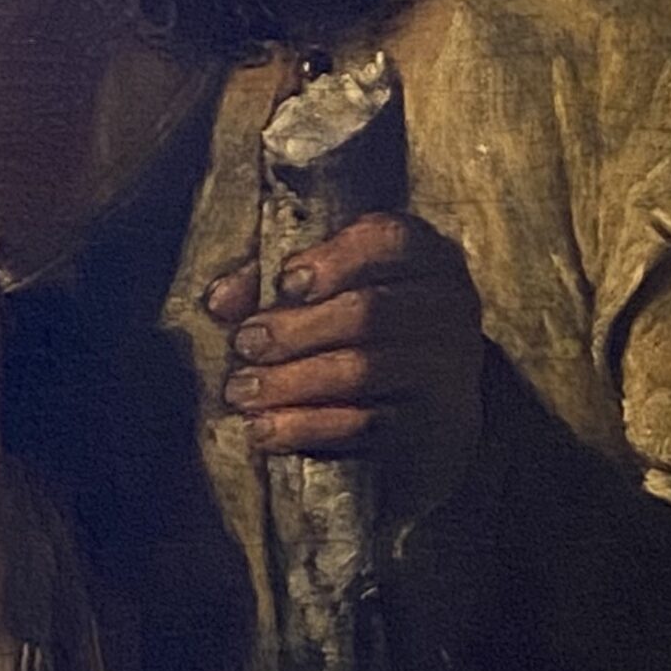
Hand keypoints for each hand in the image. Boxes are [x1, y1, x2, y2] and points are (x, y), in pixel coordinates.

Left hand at [204, 212, 483, 521]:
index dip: (336, 259)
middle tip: (246, 343)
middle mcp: (447, 307)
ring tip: (242, 391)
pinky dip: (307, 427)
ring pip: (363, 371)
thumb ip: (273, 284)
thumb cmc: (365, 331)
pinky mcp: (432, 426)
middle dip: (296, 329)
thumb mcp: (330, 289)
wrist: (429, 406)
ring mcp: (446, 369)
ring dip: (291, 382)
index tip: (286, 282)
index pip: (390, 240)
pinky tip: (266, 429)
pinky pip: (365, 425)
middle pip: (369, 312)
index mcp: (424, 256)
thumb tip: (222, 301)